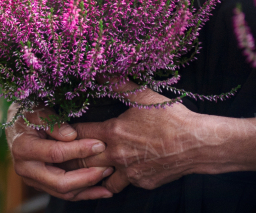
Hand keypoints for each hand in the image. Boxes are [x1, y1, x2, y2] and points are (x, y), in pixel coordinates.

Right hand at [7, 105, 114, 201]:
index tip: (99, 144)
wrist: (16, 126)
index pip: (56, 153)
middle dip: (87, 176)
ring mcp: (33, 180)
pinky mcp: (42, 185)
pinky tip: (103, 190)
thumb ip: (53, 122)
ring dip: (88, 187)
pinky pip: (65, 193)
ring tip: (108, 176)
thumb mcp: (38, 110)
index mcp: (23, 148)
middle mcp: (25, 169)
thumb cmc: (28, 114)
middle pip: (60, 182)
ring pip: (64, 192)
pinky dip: (85, 193)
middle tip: (107, 167)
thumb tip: (71, 135)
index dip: (79, 150)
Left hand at [67, 86, 218, 192]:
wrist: (197, 144)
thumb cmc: (172, 118)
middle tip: (59, 156)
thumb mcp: (144, 96)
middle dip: (69, 158)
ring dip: (91, 173)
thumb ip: (119, 84)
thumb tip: (100, 72)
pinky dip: (117, 179)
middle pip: (81, 161)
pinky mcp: (142, 182)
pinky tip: (117, 173)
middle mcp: (117, 155)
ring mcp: (129, 172)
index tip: (60, 131)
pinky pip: (123, 184)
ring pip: (99, 178)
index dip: (67, 133)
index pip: (78, 134)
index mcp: (113, 133)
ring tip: (84, 168)